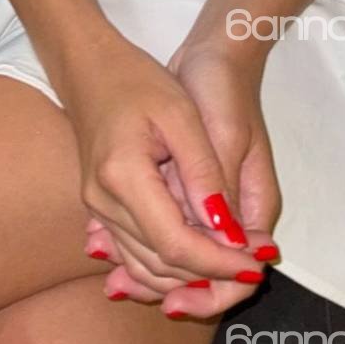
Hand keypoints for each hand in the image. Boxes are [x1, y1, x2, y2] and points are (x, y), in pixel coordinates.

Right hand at [83, 39, 280, 318]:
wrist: (90, 67)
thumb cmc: (139, 81)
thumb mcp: (182, 115)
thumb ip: (204, 174)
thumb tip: (228, 231)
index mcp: (123, 176)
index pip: (175, 244)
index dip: (217, 262)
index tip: (254, 265)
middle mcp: (104, 202)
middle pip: (160, 263)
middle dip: (209, 275)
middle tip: (250, 270)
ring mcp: (97, 208)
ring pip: (146, 266)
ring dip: (189, 277)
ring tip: (230, 268)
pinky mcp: (100, 208)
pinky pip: (133, 253)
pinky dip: (166, 266)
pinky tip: (196, 264)